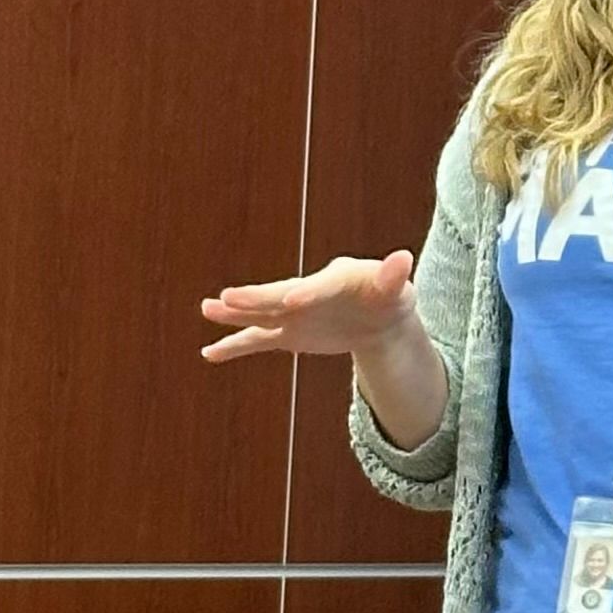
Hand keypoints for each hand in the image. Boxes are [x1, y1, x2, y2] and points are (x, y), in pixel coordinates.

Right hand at [200, 250, 416, 362]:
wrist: (378, 317)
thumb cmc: (390, 298)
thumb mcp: (397, 289)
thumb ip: (394, 277)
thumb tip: (403, 259)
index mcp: (337, 279)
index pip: (321, 286)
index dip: (308, 293)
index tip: (292, 300)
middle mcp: (308, 293)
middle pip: (280, 296)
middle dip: (257, 298)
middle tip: (228, 297)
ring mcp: (294, 313)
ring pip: (262, 315)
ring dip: (236, 313)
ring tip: (208, 308)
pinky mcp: (289, 332)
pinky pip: (258, 340)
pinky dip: (235, 347)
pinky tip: (209, 353)